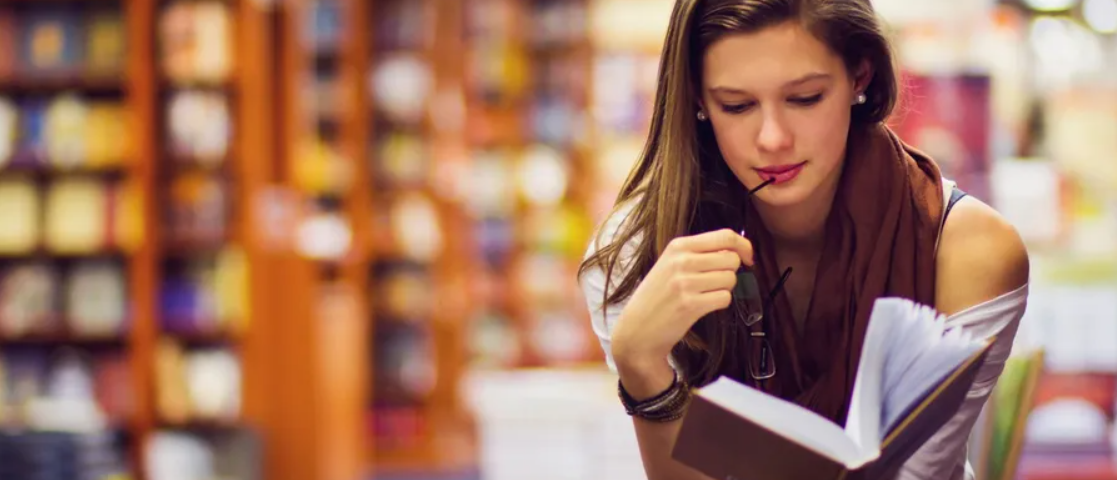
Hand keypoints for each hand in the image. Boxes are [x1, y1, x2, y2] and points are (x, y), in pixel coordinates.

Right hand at [610, 229, 753, 380]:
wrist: (637, 329)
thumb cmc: (657, 296)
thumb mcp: (670, 264)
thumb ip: (699, 253)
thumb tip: (737, 249)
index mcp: (678, 246)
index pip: (725, 236)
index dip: (744, 246)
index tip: (748, 257)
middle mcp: (681, 261)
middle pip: (732, 258)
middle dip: (731, 271)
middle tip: (715, 282)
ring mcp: (685, 283)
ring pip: (730, 278)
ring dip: (724, 289)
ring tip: (704, 295)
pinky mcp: (690, 304)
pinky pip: (724, 298)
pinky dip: (719, 303)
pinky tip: (703, 306)